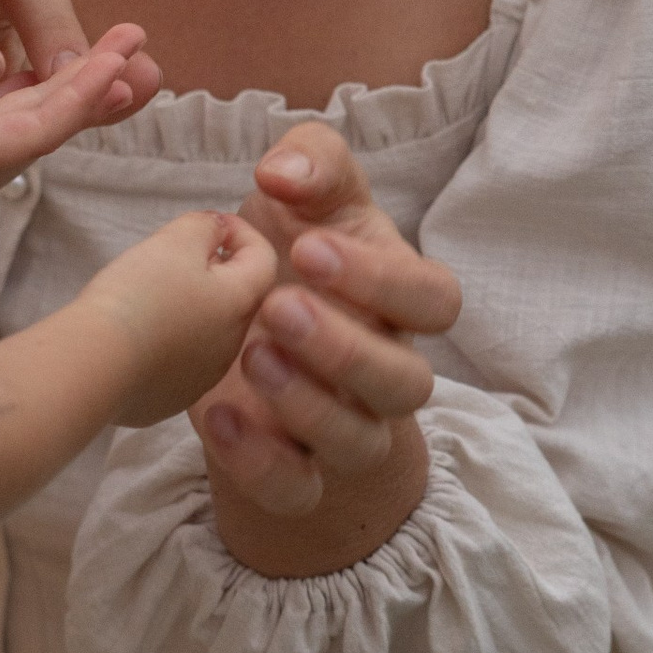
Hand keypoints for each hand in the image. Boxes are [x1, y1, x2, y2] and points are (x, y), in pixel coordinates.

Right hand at [76, 208, 279, 430]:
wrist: (94, 362)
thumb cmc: (139, 295)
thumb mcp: (175, 240)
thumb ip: (205, 226)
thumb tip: (217, 231)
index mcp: (240, 304)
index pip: (263, 258)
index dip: (240, 232)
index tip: (208, 226)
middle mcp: (232, 347)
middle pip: (234, 299)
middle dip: (212, 273)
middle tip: (172, 258)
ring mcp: (201, 379)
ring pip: (206, 334)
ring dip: (189, 311)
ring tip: (149, 297)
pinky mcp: (170, 399)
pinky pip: (178, 365)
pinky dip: (165, 345)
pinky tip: (135, 336)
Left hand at [193, 122, 459, 565]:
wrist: (230, 333)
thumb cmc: (286, 254)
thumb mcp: (304, 195)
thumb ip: (310, 161)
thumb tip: (282, 172)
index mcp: (400, 303)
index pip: (434, 302)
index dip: (382, 280)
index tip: (308, 249)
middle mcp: (386, 373)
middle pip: (407, 384)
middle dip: (346, 349)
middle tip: (276, 307)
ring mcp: (345, 430)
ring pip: (360, 443)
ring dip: (308, 404)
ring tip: (250, 355)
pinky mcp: (295, 474)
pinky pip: (296, 491)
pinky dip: (259, 462)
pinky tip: (218, 415)